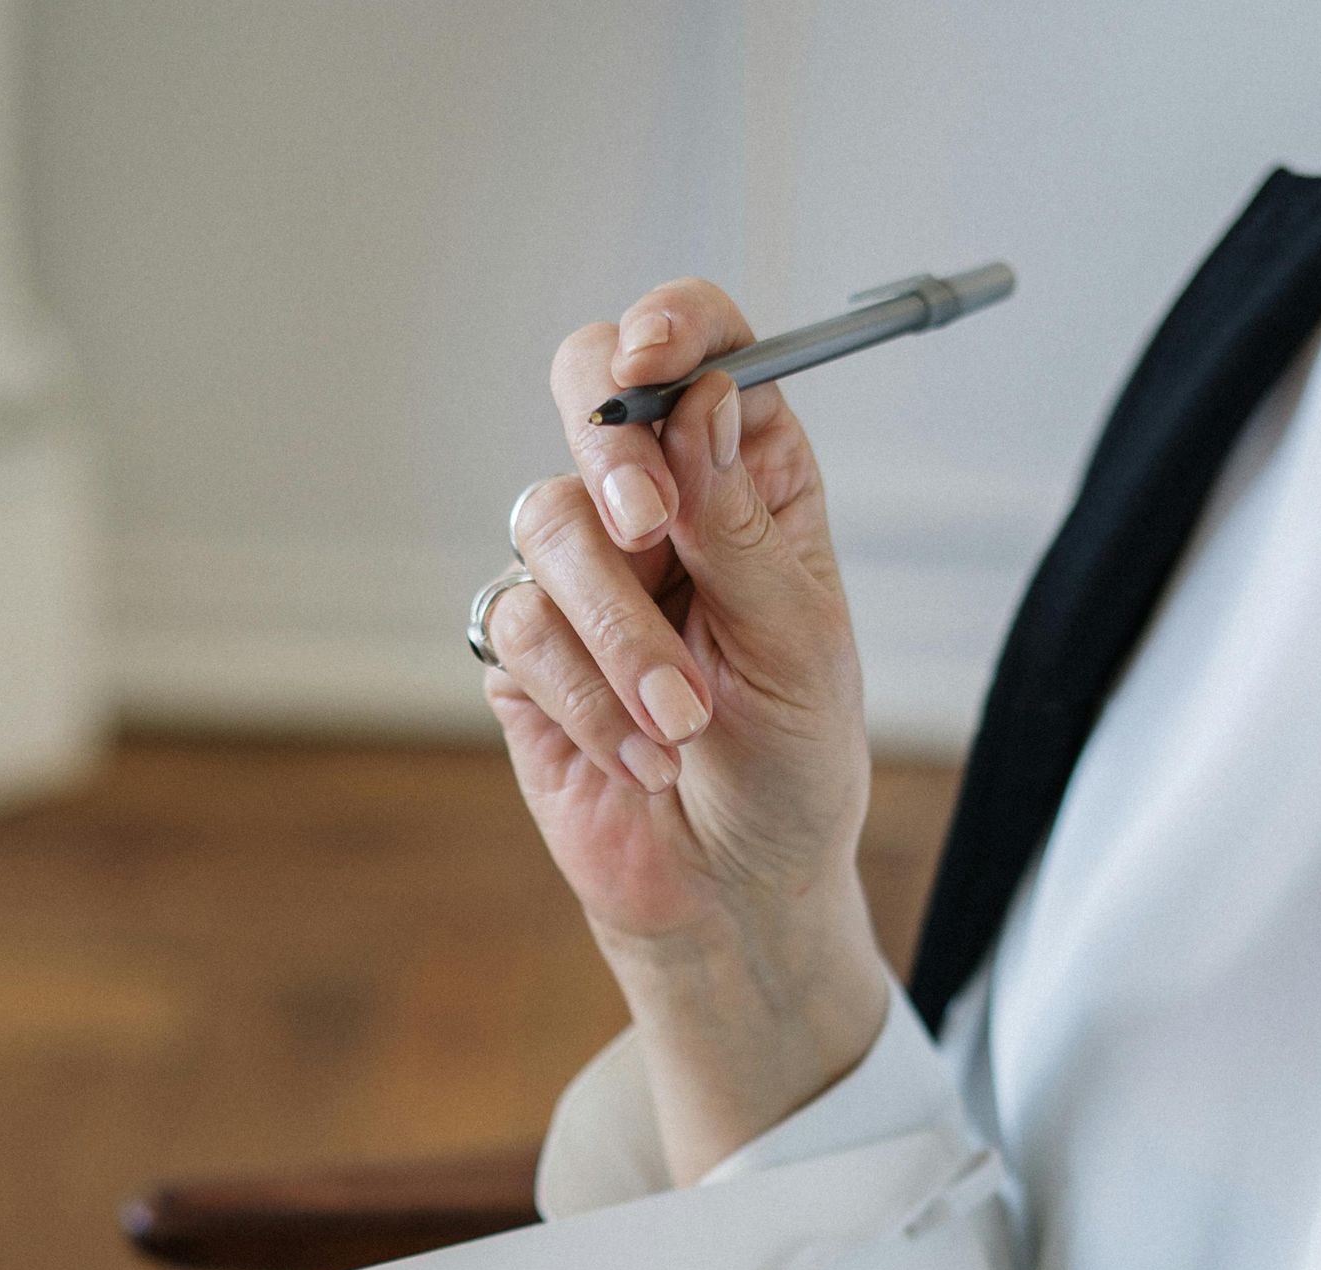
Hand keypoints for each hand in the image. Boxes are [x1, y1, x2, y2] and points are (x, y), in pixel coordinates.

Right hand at [485, 281, 890, 1177]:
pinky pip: (523, 629)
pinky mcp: (526, 652)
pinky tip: (639, 759)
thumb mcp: (797, 645)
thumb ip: (739, 525)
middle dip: (610, 450)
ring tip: (681, 724)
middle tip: (647, 523)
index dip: (673, 326)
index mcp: (747, 475)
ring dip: (620, 633)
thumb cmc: (792, 767)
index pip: (704, 347)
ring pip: (551, 523)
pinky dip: (585, 699)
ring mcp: (582, 573)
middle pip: (587, 387)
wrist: (734, 893)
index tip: (658, 354)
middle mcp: (660, 504)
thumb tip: (701, 403)